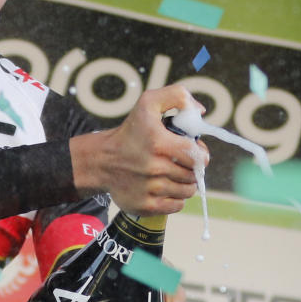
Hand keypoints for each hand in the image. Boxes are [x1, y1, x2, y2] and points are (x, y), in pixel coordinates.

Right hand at [70, 84, 209, 215]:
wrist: (100, 161)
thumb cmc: (130, 132)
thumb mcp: (148, 103)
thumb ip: (177, 96)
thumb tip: (200, 111)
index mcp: (158, 142)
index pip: (197, 155)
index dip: (200, 153)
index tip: (192, 151)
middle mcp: (153, 167)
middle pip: (193, 175)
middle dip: (191, 168)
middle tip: (179, 161)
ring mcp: (149, 189)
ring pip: (187, 191)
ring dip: (184, 183)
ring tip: (171, 173)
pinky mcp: (145, 205)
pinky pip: (176, 205)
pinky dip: (175, 198)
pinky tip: (164, 187)